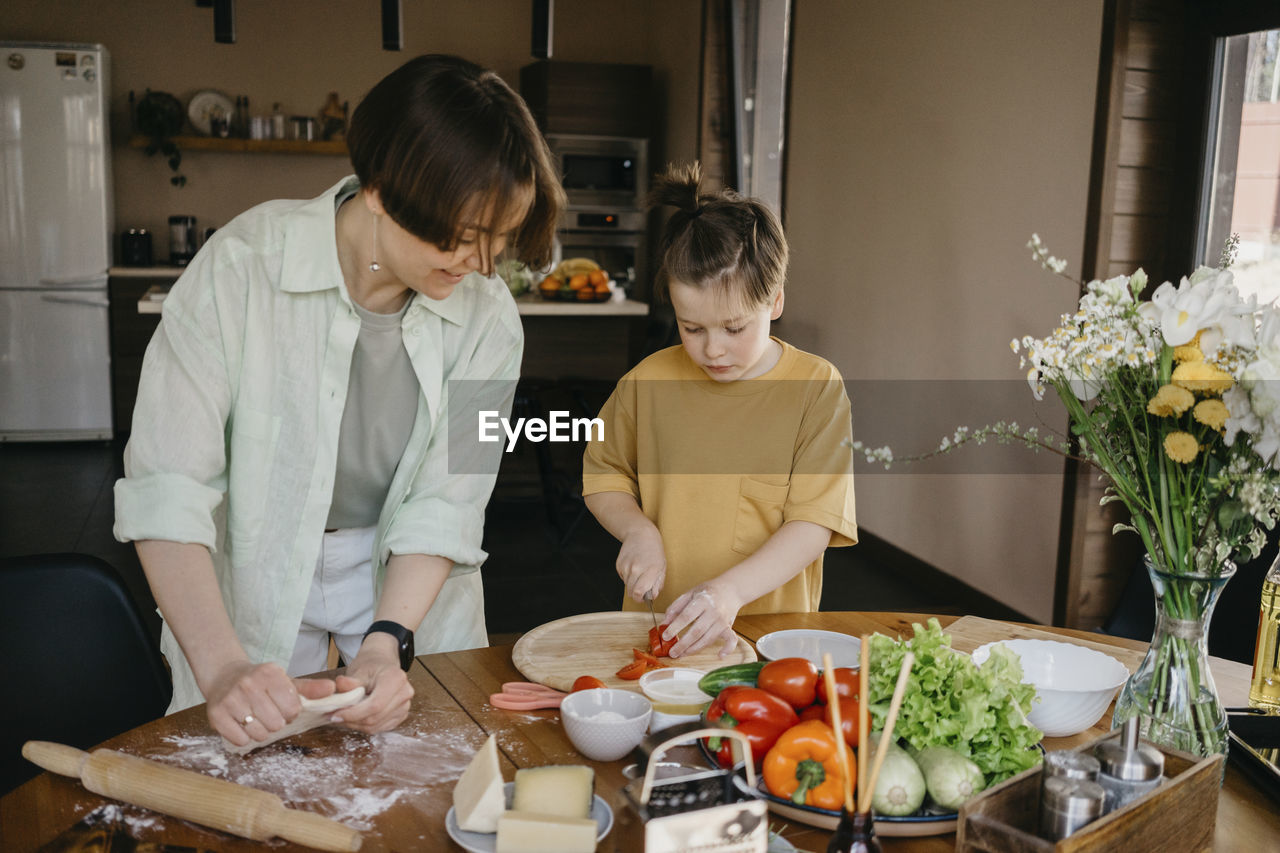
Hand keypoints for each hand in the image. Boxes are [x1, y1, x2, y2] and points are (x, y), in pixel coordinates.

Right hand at [205, 660, 336, 746]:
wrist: (225, 677)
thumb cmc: (261, 683)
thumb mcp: (286, 681)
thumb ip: (310, 688)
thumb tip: (332, 689)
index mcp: (270, 673)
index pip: (293, 708)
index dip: (291, 712)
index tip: (282, 706)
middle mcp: (249, 683)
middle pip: (276, 723)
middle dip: (276, 723)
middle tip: (268, 713)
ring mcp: (231, 699)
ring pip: (259, 734)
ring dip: (261, 731)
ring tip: (256, 718)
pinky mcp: (216, 714)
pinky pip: (240, 740)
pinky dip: (244, 737)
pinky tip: (242, 723)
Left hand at [330, 633, 413, 732]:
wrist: (382, 665)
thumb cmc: (371, 667)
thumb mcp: (359, 670)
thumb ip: (350, 681)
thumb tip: (340, 684)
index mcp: (396, 679)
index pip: (375, 705)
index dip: (353, 714)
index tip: (335, 715)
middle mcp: (405, 693)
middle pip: (374, 718)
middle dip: (351, 720)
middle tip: (333, 716)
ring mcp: (405, 706)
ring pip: (375, 726)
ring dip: (355, 724)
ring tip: (343, 716)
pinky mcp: (401, 716)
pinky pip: (379, 728)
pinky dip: (363, 726)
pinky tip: (355, 717)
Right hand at [617, 524, 666, 602]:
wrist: (640, 534)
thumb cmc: (654, 551)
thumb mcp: (662, 567)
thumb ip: (658, 584)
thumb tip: (652, 597)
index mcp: (650, 570)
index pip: (638, 592)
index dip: (640, 599)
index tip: (643, 598)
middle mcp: (636, 569)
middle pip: (631, 592)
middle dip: (636, 593)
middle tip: (642, 587)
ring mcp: (626, 566)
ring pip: (626, 585)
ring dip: (632, 584)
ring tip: (639, 573)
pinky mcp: (619, 565)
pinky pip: (622, 578)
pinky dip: (627, 576)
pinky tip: (633, 567)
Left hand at [661, 580, 743, 658]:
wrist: (731, 589)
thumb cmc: (708, 592)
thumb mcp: (690, 593)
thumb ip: (676, 607)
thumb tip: (664, 623)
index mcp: (702, 601)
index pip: (686, 616)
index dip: (675, 628)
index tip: (665, 636)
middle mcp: (713, 612)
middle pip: (697, 631)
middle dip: (683, 644)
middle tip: (672, 652)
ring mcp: (722, 621)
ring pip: (708, 639)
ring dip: (694, 649)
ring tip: (682, 654)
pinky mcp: (729, 627)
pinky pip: (731, 640)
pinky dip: (727, 648)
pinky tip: (720, 655)